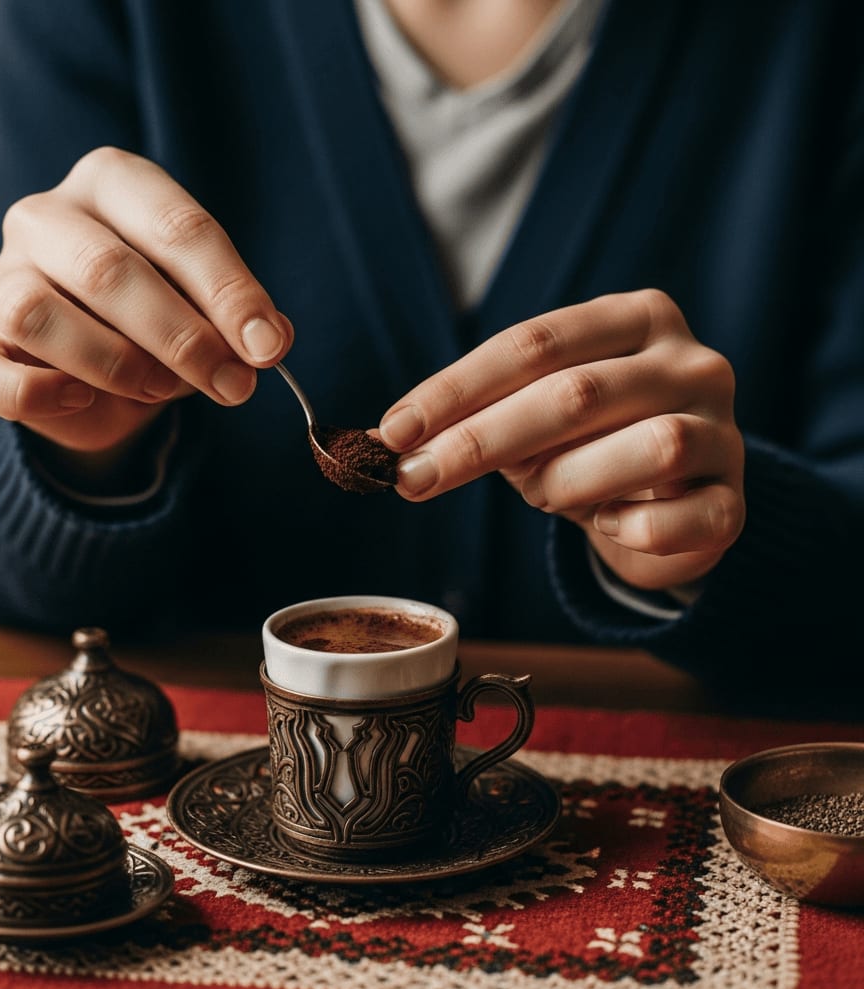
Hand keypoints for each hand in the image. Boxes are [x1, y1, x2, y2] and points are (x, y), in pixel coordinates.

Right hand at [0, 147, 291, 457]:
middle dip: (182, 337)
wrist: (103, 374)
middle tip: (232, 385)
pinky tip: (82, 402)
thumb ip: (237, 318)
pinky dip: (36, 396)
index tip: (267, 347)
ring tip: (159, 388)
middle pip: (106, 268)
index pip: (175, 225)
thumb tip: (269, 340)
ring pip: (35, 313)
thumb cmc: (162, 319)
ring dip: (115, 364)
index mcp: (112, 184)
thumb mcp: (208, 307)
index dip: (227, 291)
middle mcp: (45, 218)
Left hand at [379, 290, 744, 591]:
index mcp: (633, 319)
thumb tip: (397, 442)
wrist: (674, 503)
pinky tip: (605, 525)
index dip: (456, 389)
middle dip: (480, 441)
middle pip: (575, 392)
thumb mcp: (534, 421)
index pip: (534, 343)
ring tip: (541, 495)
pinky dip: (632, 529)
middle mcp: (689, 361)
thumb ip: (481, 419)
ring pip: (648, 448)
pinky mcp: (735, 499)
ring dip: (566, 482)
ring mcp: (724, 429)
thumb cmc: (590, 448)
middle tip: (415, 479)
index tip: (394, 431)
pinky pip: (688, 519)